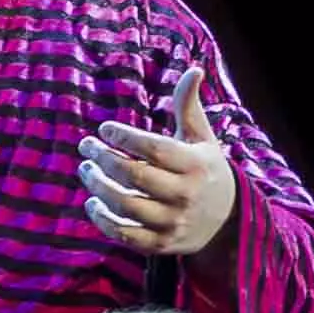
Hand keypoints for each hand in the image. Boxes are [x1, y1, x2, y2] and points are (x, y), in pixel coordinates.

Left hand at [80, 67, 238, 257]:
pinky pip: (125, 235)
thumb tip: (193, 68)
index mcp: (195, 164)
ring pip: (125, 205)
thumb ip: (189, 106)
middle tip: (86, 147)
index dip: (124, 137)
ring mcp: (172, 221)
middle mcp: (185, 194)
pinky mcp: (161, 243)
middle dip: (104, 158)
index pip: (153, 148)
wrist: (227, 220)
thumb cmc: (205, 169)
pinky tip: (92, 202)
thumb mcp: (202, 138)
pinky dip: (103, 220)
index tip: (105, 129)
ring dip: (98, 186)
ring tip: (86, 169)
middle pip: (135, 175)